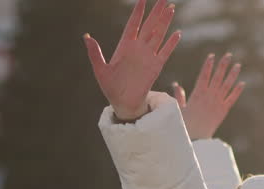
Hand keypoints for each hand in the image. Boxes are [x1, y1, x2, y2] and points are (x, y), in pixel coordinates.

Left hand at [84, 0, 181, 121]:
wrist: (123, 104)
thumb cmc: (110, 88)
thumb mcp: (100, 70)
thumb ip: (94, 53)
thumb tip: (86, 36)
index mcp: (125, 46)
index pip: (133, 24)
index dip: (138, 11)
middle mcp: (138, 48)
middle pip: (149, 25)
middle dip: (156, 11)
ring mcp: (148, 56)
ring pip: (158, 35)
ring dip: (164, 22)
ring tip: (171, 8)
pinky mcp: (156, 67)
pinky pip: (165, 52)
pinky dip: (171, 43)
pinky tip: (177, 33)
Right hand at [173, 54, 244, 139]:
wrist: (195, 138)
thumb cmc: (185, 124)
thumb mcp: (179, 109)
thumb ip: (179, 96)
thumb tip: (176, 85)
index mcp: (197, 94)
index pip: (204, 75)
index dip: (208, 65)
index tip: (212, 55)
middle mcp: (209, 96)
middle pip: (217, 77)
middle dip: (223, 65)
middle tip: (229, 55)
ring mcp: (217, 103)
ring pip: (226, 85)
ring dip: (232, 74)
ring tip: (238, 65)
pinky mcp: (223, 111)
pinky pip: (232, 99)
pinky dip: (237, 91)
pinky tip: (242, 83)